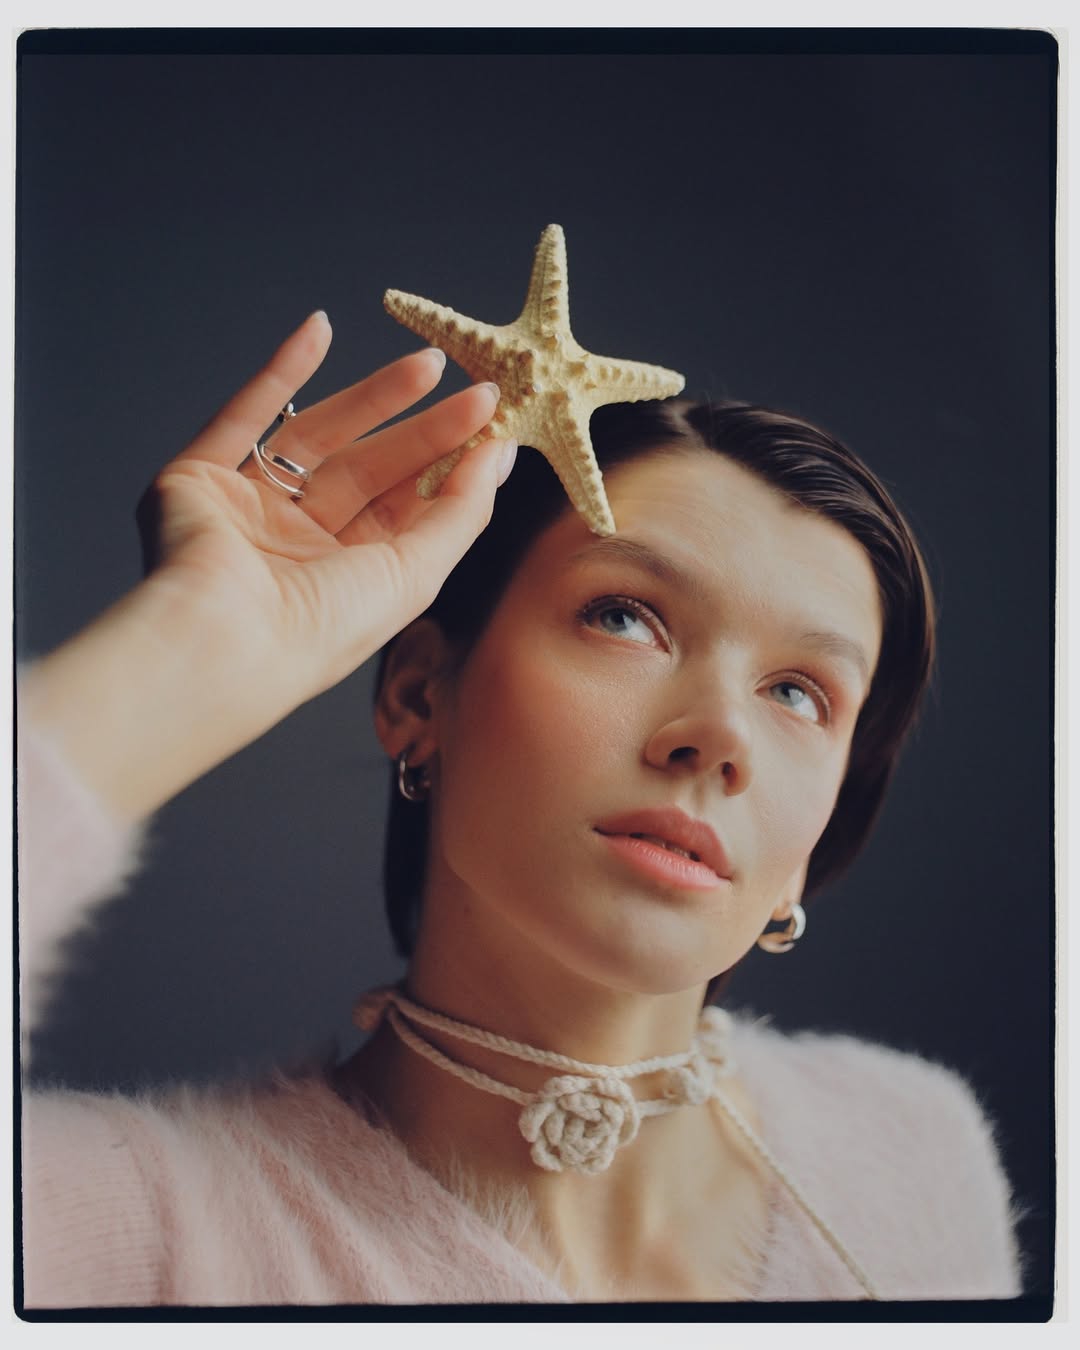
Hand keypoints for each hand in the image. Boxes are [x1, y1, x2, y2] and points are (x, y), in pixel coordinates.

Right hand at [140, 310, 513, 698]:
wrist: (225, 640)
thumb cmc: (324, 627)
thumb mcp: (415, 574)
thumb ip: (461, 512)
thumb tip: (500, 455)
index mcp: (345, 579)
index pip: (405, 509)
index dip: (448, 466)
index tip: (493, 426)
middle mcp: (296, 545)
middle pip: (369, 470)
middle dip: (425, 430)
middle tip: (477, 391)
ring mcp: (246, 510)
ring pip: (318, 438)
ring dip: (372, 397)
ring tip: (429, 362)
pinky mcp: (196, 479)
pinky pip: (243, 415)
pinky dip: (281, 372)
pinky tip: (318, 328)